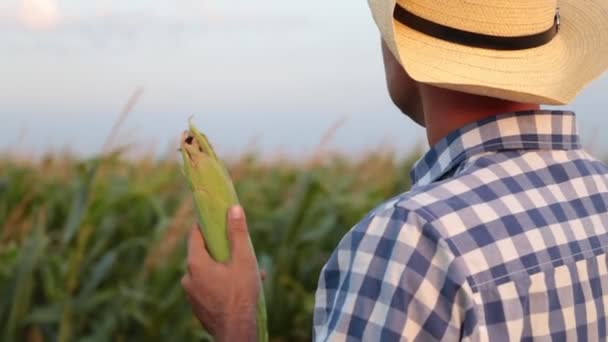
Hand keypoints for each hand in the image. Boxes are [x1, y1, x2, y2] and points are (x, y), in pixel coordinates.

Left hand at [181, 205, 259, 341]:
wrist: (236, 332)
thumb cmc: (240, 294)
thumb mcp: (243, 260)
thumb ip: (237, 233)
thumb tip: (234, 208)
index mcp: (195, 263)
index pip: (195, 234)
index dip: (206, 223)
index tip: (216, 216)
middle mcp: (188, 278)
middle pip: (203, 254)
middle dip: (223, 250)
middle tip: (239, 248)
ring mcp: (191, 294)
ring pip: (209, 273)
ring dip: (226, 268)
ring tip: (250, 272)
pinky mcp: (198, 306)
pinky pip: (209, 287)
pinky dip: (223, 283)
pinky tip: (243, 287)